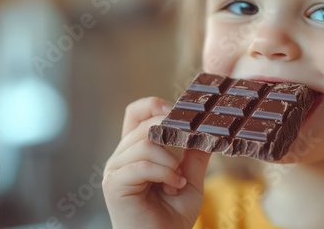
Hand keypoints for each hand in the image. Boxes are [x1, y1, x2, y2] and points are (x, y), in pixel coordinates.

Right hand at [102, 97, 210, 228]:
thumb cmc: (171, 218)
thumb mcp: (189, 180)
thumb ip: (194, 156)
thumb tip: (208, 130)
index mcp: (136, 152)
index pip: (135, 114)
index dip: (153, 105)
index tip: (175, 110)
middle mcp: (121, 157)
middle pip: (144, 124)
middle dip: (171, 132)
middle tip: (187, 148)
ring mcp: (115, 169)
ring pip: (145, 143)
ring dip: (170, 161)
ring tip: (178, 181)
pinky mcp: (114, 184)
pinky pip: (142, 164)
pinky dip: (164, 173)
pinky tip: (173, 186)